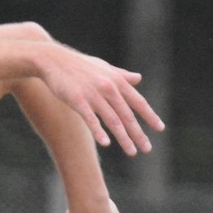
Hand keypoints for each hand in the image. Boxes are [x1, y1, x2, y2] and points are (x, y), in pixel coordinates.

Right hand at [33, 45, 163, 155]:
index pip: (138, 102)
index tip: (160, 129)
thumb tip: (138, 78)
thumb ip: (121, 75)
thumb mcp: (103, 67)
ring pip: (113, 120)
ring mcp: (93, 94)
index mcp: (117, 80)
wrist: (53, 60)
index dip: (149, 116)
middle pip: (127, 115)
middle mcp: (109, 88)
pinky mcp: (78, 100)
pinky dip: (99, 131)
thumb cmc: (79, 65)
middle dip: (139, 133)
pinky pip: (91, 119)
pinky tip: (106, 144)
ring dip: (124, 138)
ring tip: (132, 152)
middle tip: (147, 149)